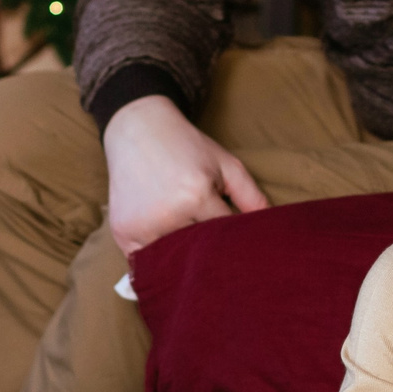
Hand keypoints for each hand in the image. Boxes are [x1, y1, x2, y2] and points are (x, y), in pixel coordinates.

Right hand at [101, 95, 268, 257]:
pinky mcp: (122, 231)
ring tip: (191, 255)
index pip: (225, 238)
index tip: (241, 250)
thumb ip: (251, 196)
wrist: (138, 129)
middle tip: (220, 262)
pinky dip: (156, 262)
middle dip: (210, 257)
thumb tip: (270, 228)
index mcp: (196, 196)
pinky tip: (165, 256)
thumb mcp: (225, 164)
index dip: (235, 244)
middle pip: (199, 254)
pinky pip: (144, 261)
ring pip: (172, 260)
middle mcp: (167, 214)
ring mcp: (142, 225)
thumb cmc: (186, 146)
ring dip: (182, 261)